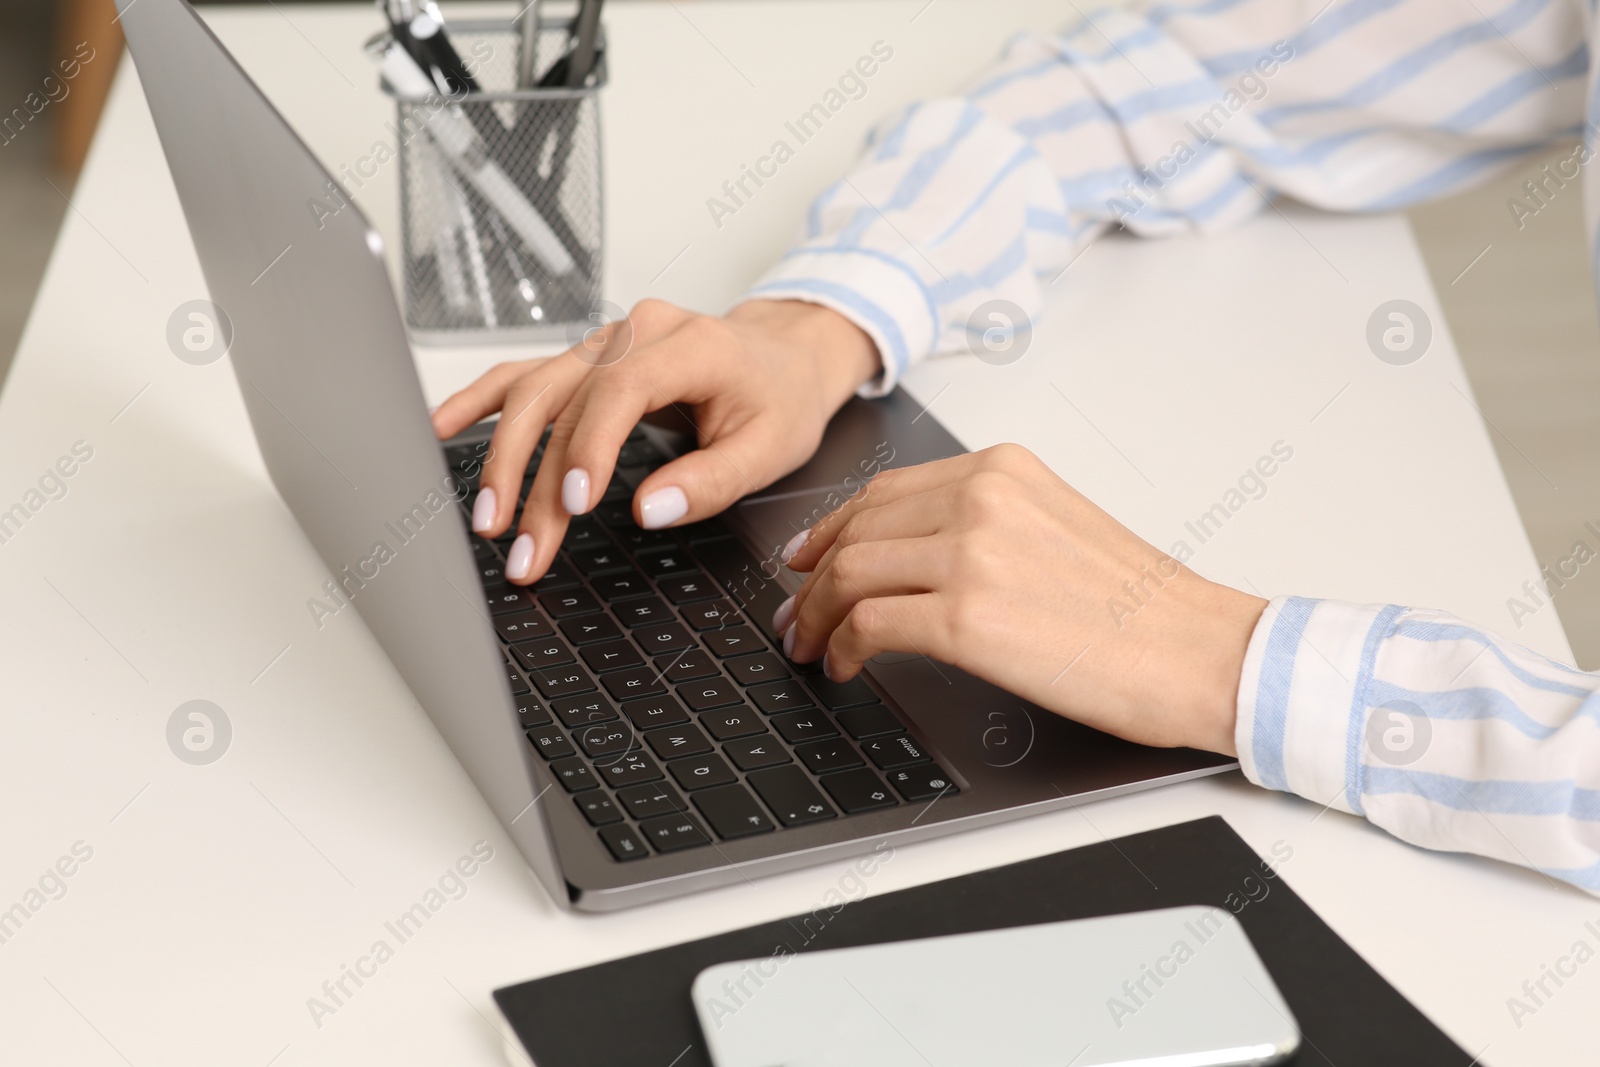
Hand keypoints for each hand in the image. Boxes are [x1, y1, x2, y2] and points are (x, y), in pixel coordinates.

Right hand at [431, 298, 879, 583]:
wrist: (784, 356)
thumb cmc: (779, 397)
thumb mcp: (771, 447)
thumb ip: (710, 480)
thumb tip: (647, 510)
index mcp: (689, 345)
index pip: (621, 389)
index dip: (589, 445)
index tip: (572, 502)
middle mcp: (636, 333)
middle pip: (564, 398)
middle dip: (534, 476)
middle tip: (522, 545)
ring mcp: (605, 342)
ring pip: (534, 391)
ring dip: (503, 456)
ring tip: (486, 517)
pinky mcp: (588, 360)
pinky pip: (525, 375)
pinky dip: (482, 401)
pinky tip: (443, 426)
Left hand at [775, 445, 1266, 754]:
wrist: (1199, 651)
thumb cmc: (1142, 608)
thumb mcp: (1057, 528)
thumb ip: (984, 524)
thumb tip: (909, 555)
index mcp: (1003, 471)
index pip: (885, 491)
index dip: (831, 529)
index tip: (807, 558)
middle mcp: (983, 499)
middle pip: (856, 530)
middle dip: (812, 578)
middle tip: (795, 614)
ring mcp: (972, 555)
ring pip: (849, 575)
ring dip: (816, 617)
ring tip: (810, 647)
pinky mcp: (968, 618)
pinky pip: (868, 625)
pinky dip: (842, 648)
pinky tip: (846, 667)